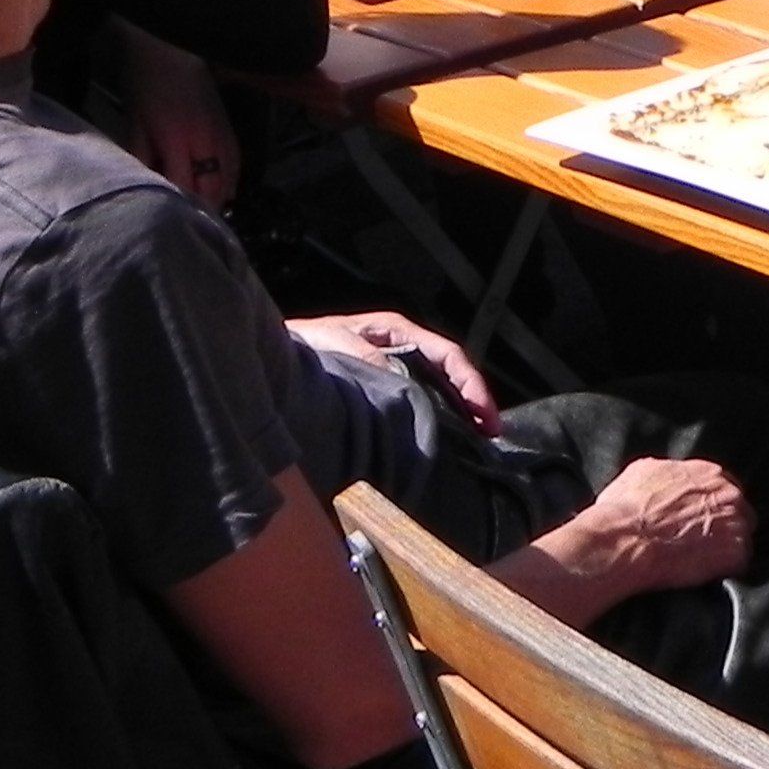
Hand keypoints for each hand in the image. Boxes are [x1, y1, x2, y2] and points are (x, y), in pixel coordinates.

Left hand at [118, 35, 241, 209]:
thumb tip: (147, 187)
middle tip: (193, 226)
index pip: (184, 186)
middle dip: (204, 210)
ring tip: (208, 214)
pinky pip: (237, 162)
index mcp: (176, 139)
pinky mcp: (230, 125)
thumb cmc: (144, 83)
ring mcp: (222, 131)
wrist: (168, 46)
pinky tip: (223, 191)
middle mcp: (205, 139)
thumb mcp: (134, 122)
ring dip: (220, 198)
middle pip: (212, 188)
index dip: (181, 208)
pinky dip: (231, 180)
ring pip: (229, 178)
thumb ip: (142, 157)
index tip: (174, 223)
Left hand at [291, 310, 501, 434]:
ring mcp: (396, 366)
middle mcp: (402, 346)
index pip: (447, 354)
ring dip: (462, 410)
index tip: (483, 413)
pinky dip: (441, 415)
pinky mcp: (386, 387)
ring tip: (480, 439)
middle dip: (475, 400)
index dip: (470, 382)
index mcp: (396, 330)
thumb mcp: (332, 341)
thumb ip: (363, 353)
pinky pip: (422, 398)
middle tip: (491, 433)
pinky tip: (448, 435)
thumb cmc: (304, 343)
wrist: (277, 357)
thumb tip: (396, 371)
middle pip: (451, 371)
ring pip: (441, 387)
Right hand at [562, 456, 753, 595]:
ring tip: (702, 560)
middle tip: (702, 542)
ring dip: (726, 547)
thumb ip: (667, 471)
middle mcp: (728, 492)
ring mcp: (735, 522)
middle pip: (739, 511)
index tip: (700, 520)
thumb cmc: (625, 510)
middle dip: (724, 525)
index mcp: (709, 472)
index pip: (723, 488)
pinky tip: (705, 573)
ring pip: (741, 536)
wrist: (623, 540)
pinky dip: (726, 569)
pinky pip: (739, 562)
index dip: (711, 507)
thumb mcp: (641, 473)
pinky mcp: (735, 552)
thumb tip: (667, 477)